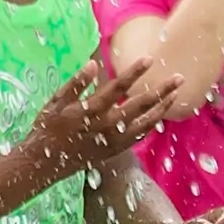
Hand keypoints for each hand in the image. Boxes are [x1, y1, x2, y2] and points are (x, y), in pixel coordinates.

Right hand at [29, 55, 182, 172]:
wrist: (45, 164)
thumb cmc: (47, 128)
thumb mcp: (55, 102)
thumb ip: (76, 83)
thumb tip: (94, 64)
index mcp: (91, 110)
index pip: (118, 87)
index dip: (134, 72)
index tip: (149, 59)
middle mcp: (106, 126)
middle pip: (140, 105)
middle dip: (161, 90)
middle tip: (179, 78)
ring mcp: (113, 140)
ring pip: (145, 122)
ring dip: (162, 107)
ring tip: (176, 94)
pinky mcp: (115, 150)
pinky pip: (139, 136)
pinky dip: (152, 124)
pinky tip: (160, 113)